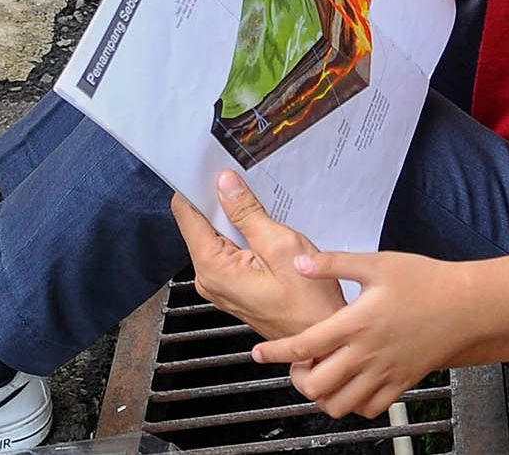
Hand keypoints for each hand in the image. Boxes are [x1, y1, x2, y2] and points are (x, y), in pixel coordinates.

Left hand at [171, 172, 345, 340]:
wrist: (322, 341)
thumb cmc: (309, 304)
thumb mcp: (281, 245)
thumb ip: (247, 212)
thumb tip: (225, 184)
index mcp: (213, 268)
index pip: (186, 213)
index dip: (198, 186)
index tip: (211, 167)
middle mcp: (209, 280)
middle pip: (202, 223)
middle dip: (221, 202)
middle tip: (247, 185)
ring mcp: (221, 286)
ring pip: (218, 236)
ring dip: (237, 220)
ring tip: (263, 213)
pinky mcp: (235, 288)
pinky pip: (231, 252)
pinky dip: (245, 237)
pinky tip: (266, 235)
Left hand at [252, 250, 479, 418]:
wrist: (468, 305)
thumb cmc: (426, 281)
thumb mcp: (377, 263)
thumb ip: (334, 263)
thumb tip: (300, 263)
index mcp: (356, 322)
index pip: (303, 345)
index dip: (274, 353)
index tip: (259, 353)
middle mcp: (367, 353)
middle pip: (316, 384)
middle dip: (296, 379)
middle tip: (297, 364)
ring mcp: (385, 372)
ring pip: (340, 404)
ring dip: (323, 395)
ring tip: (321, 377)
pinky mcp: (402, 383)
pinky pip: (370, 409)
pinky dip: (354, 404)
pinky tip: (351, 385)